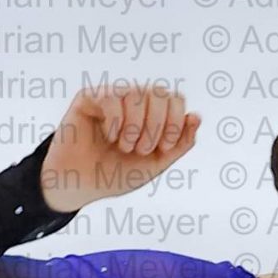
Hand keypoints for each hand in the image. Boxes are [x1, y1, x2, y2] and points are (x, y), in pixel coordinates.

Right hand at [40, 81, 200, 213]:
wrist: (80, 186)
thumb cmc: (115, 174)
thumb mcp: (155, 164)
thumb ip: (180, 144)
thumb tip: (196, 117)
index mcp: (151, 114)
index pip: (175, 99)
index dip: (176, 123)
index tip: (164, 148)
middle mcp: (133, 101)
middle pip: (160, 92)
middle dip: (157, 126)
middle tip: (142, 149)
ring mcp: (112, 96)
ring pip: (137, 93)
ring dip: (135, 127)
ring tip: (124, 146)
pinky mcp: (90, 97)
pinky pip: (112, 96)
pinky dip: (115, 121)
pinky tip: (108, 136)